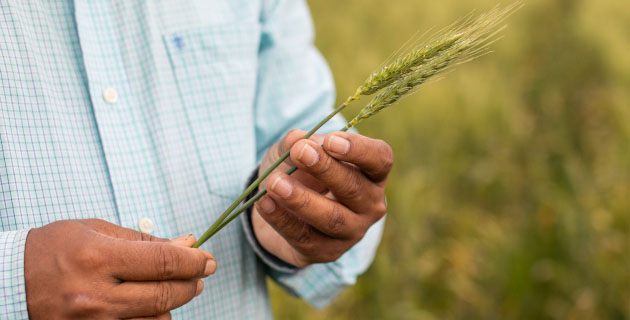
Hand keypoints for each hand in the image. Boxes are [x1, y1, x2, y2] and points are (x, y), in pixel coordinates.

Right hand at [25, 219, 215, 318]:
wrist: (9, 282)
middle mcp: (95, 296)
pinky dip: (151, 319)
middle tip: (200, 273)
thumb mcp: (96, 231)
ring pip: (157, 319)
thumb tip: (186, 243)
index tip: (207, 259)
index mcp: (96, 259)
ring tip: (169, 287)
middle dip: (191, 282)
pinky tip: (148, 305)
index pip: (163, 262)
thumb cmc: (53, 249)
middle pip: (165, 294)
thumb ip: (143, 240)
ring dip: (172, 303)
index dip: (193, 260)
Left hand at [253, 130, 391, 266]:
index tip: (331, 140)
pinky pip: (304, 237)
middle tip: (299, 153)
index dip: (358, 150)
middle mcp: (370, 205)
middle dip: (325, 169)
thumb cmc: (301, 172)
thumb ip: (296, 142)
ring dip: (301, 199)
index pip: (379, 159)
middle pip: (354, 187)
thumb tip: (296, 139)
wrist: (283, 210)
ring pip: (331, 218)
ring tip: (275, 183)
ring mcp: (351, 232)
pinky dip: (281, 219)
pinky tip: (264, 202)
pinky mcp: (326, 252)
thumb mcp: (296, 150)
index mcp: (372, 173)